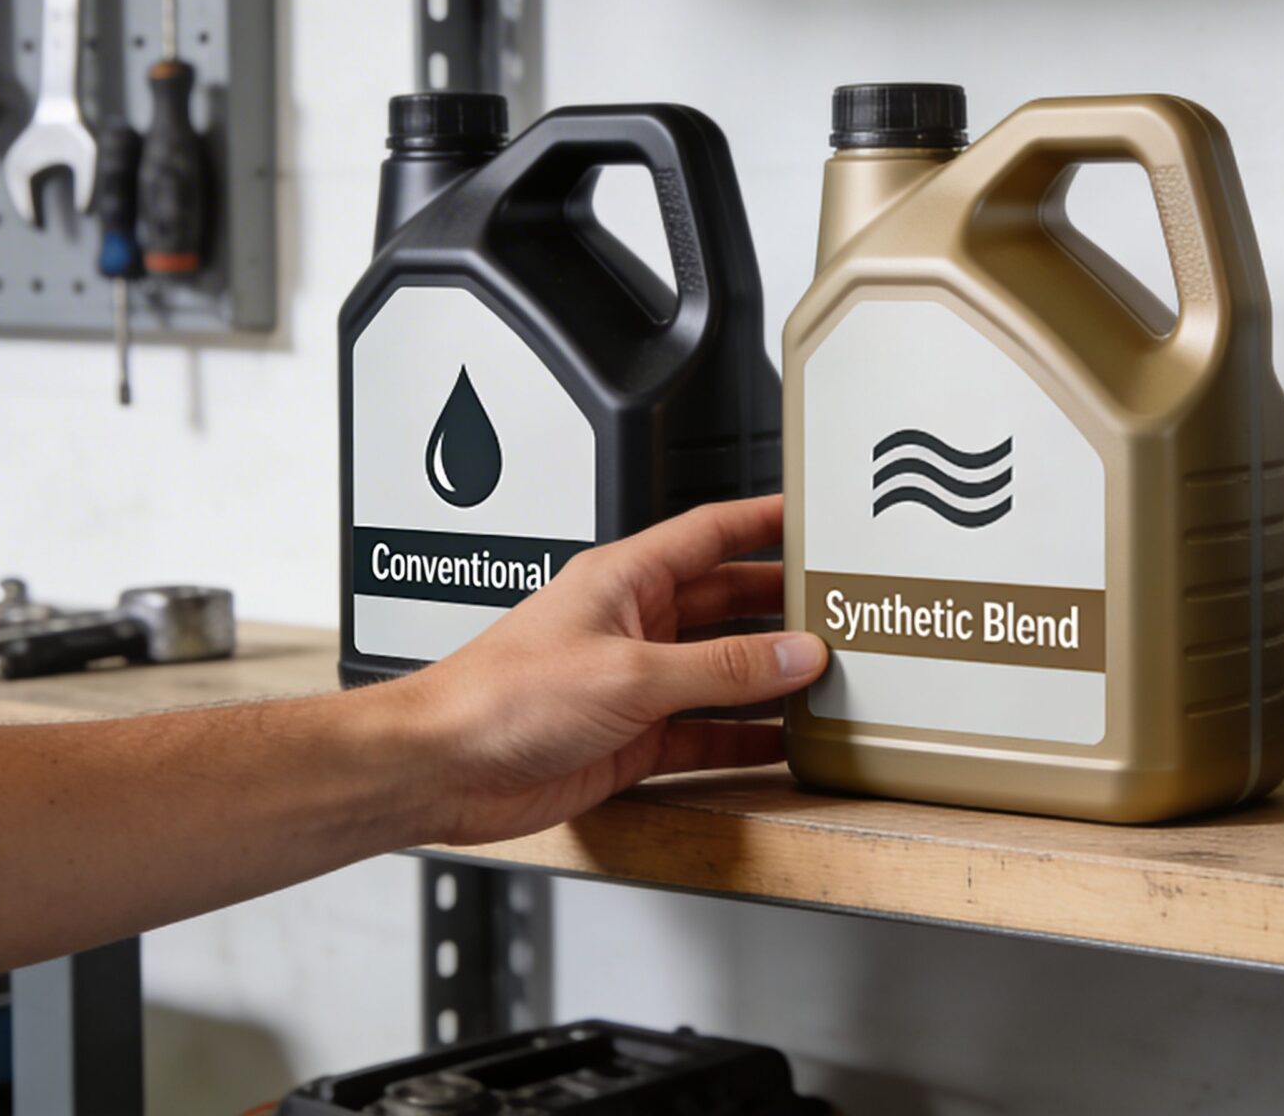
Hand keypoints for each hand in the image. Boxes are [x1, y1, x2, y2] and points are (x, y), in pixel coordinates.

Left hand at [388, 494, 826, 846]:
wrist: (442, 767)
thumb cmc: (498, 697)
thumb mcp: (631, 674)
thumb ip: (721, 667)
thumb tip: (794, 654)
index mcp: (624, 579)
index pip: (711, 534)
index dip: (763, 520)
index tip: (812, 516)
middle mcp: (631, 624)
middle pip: (727, 604)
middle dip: (783, 608)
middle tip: (841, 611)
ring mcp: (633, 683)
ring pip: (721, 672)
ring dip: (769, 679)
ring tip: (828, 680)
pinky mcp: (629, 737)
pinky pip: (703, 731)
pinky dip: (742, 737)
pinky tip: (779, 743)